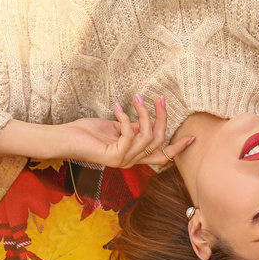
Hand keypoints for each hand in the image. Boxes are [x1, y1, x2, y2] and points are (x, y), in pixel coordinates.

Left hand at [62, 95, 194, 168]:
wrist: (66, 139)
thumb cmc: (87, 132)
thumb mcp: (116, 127)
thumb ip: (133, 127)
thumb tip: (146, 120)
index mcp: (133, 155)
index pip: (162, 156)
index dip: (177, 148)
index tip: (191, 137)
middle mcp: (131, 161)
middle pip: (159, 142)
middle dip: (162, 118)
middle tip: (159, 98)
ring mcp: (123, 160)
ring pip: (147, 137)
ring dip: (143, 114)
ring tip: (135, 99)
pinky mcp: (114, 156)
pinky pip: (130, 134)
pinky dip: (125, 118)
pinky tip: (116, 107)